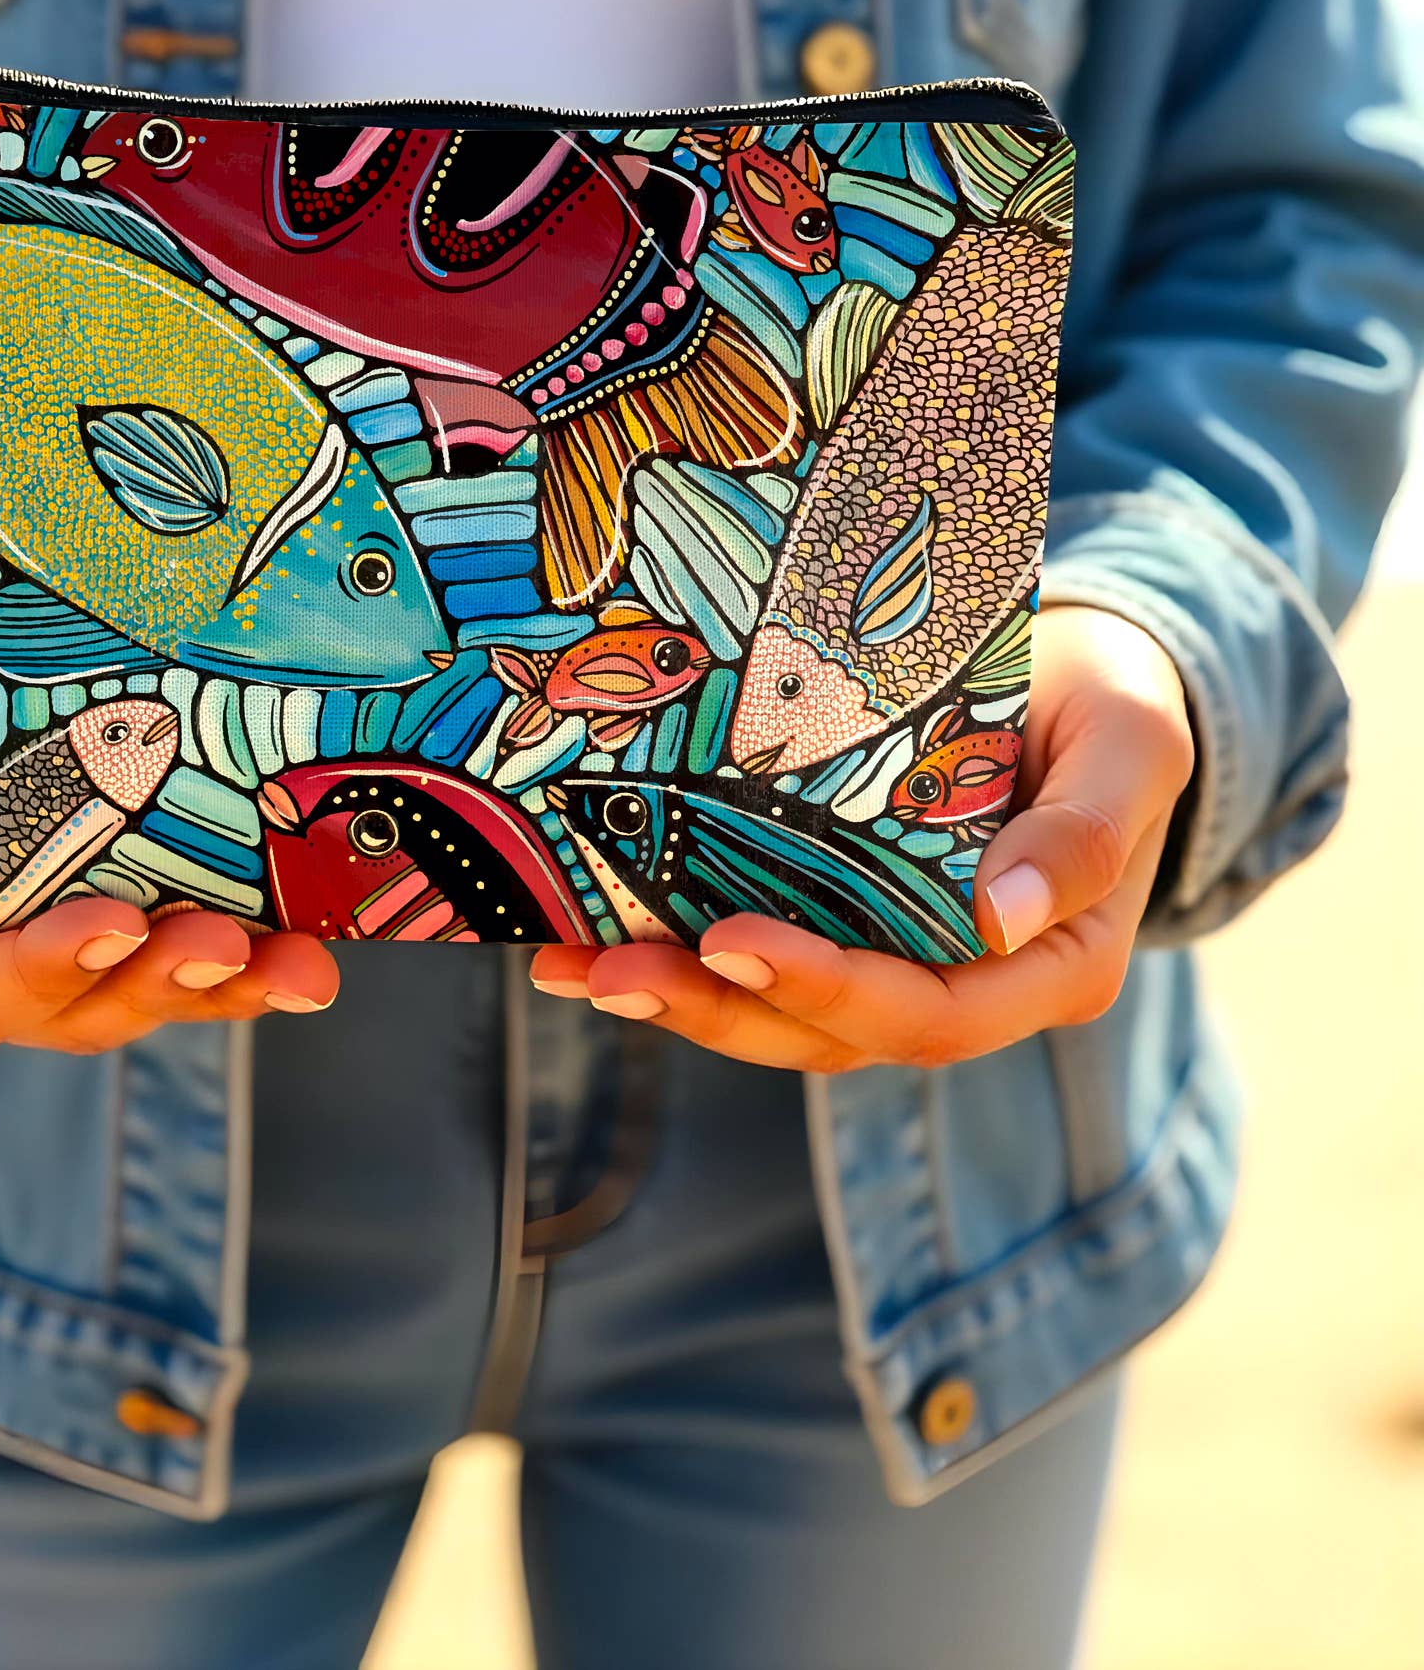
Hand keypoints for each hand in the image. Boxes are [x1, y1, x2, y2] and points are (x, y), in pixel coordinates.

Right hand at [0, 573, 339, 1046]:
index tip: (111, 924)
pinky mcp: (101, 896)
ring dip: (217, 985)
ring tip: (294, 963)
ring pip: (130, 993)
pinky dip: (243, 955)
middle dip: (145, 985)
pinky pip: (171, 945)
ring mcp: (35, 937)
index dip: (34, 971)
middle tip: (225, 942)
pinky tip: (313, 947)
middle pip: (61, 1008)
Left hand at [527, 605, 1192, 1070]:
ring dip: (679, 999)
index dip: (831, 988)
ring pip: (786, 1015)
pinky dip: (680, 956)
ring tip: (574, 967)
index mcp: (1055, 963)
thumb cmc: (1116, 702)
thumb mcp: (1135, 743)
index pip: (936, 1012)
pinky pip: (765, 961)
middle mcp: (977, 986)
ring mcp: (907, 961)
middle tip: (614, 969)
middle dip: (722, 1007)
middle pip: (839, 1033)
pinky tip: (587, 938)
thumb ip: (1087, 832)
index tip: (733, 942)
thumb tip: (1002, 919)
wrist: (1092, 676)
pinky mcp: (852, 925)